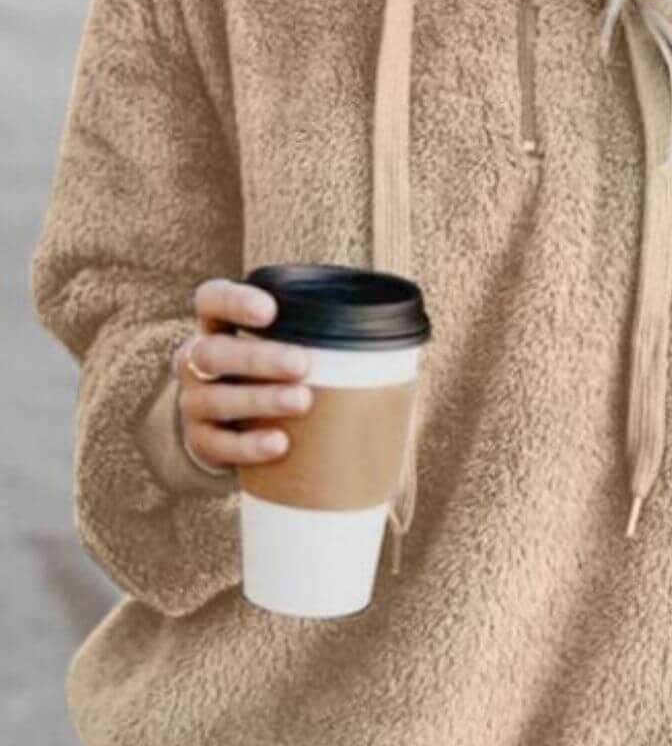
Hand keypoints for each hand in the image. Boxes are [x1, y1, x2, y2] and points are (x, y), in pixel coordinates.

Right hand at [173, 278, 313, 472]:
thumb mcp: (284, 352)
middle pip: (214, 352)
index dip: (234, 300)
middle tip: (303, 363)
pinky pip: (218, 444)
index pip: (211, 300)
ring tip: (302, 401)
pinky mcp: (199, 441)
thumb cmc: (272, 378)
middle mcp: (197, 361)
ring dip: (260, 399)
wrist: (229, 432)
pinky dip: (249, 444)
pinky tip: (280, 443)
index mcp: (218, 327)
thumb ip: (323, 343)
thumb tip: (403, 347)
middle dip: (259, 357)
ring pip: (216, 397)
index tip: (270, 310)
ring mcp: (193, 401)